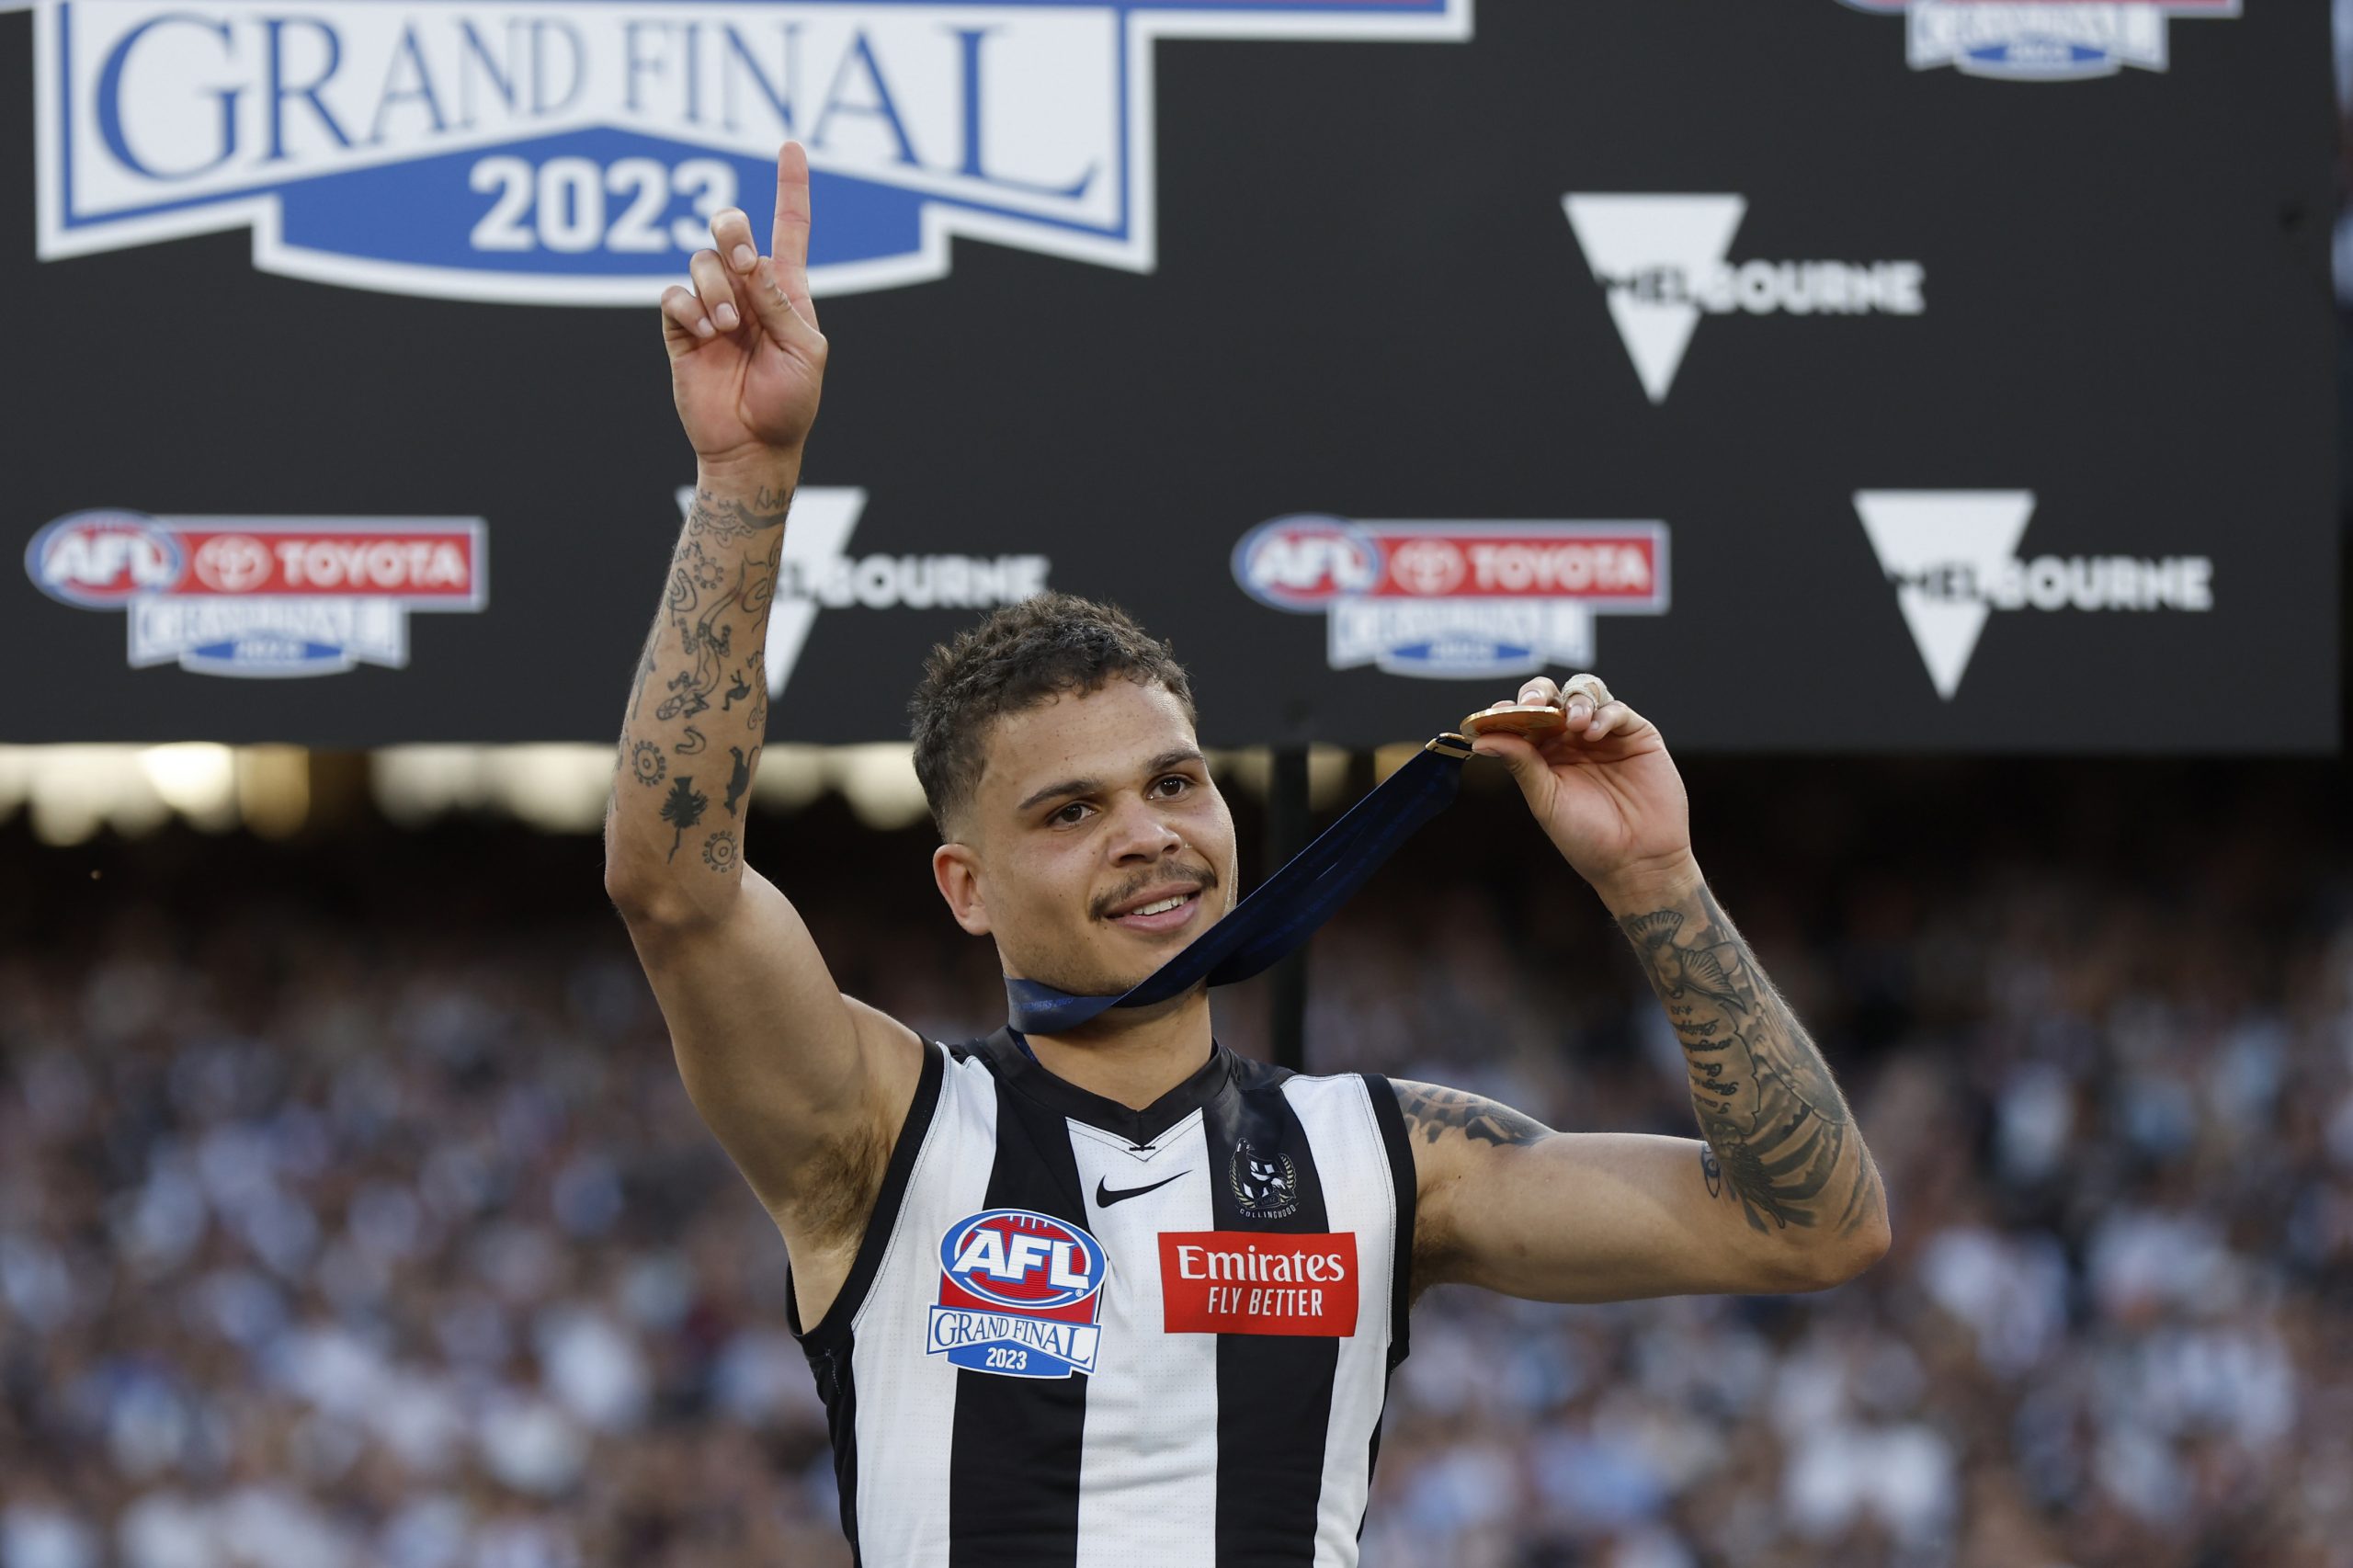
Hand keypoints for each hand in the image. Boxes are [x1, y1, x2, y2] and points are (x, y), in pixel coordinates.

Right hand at [661, 143, 827, 471]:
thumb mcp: (805, 351)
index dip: (791, 186)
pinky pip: (673, 294)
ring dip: (716, 289)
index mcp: (786, 291)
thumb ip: (780, 303)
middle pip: (730, 228)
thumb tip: (751, 262)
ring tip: (727, 329)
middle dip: (732, 230)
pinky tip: (706, 337)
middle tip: (744, 261)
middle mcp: (747, 290)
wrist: (753, 447)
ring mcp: (711, 306)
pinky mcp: (681, 328)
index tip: (791, 146)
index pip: (789, 228)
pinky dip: (689, 309)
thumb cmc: (790, 402)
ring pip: (701, 261)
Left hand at [1469, 675, 1697, 905]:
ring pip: (1583, 694)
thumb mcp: (1546, 799)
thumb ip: (1521, 763)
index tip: (1497, 713)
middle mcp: (1572, 739)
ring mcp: (1604, 735)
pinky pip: (1617, 711)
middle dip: (1539, 693)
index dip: (1510, 711)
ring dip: (1573, 700)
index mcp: (1545, 754)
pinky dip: (1603, 715)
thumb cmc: (1587, 838)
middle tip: (1533, 704)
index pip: (1524, 719)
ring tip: (1572, 722)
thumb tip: (1482, 739)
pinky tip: (1593, 733)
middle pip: (1552, 697)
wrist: (1635, 861)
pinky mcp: (1637, 736)